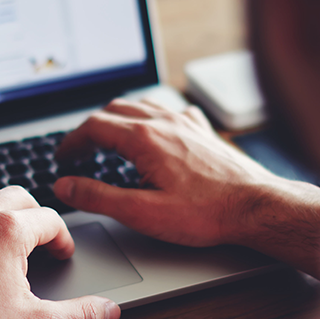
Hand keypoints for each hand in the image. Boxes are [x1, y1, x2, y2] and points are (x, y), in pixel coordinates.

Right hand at [54, 98, 292, 247]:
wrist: (257, 206)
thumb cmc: (205, 213)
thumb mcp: (141, 212)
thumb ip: (98, 197)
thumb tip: (65, 185)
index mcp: (144, 138)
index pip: (93, 127)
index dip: (71, 142)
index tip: (62, 157)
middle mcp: (164, 122)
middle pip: (113, 111)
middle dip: (90, 129)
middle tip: (79, 151)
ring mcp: (185, 122)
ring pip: (139, 105)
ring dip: (115, 119)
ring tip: (106, 138)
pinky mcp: (201, 130)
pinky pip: (167, 110)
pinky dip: (147, 117)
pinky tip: (152, 130)